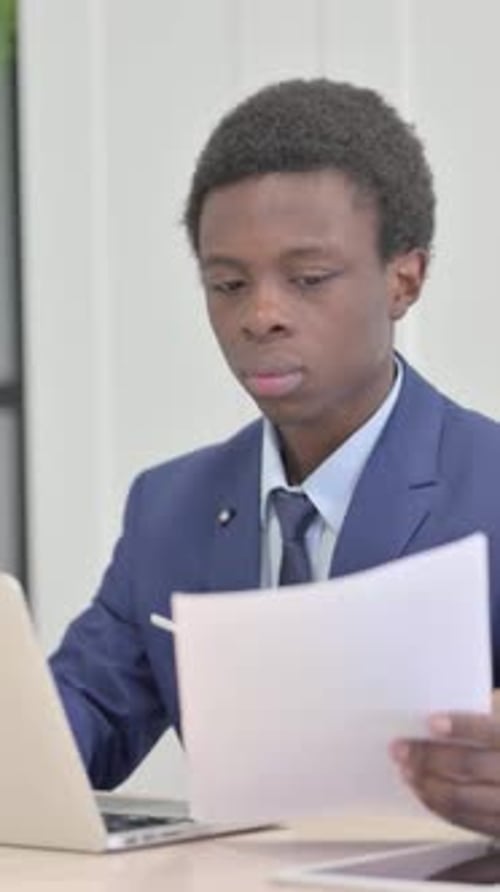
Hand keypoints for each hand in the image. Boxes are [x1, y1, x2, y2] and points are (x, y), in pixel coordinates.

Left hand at [391, 705, 499, 836]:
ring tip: (405, 769)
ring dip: (427, 783)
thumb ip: (485, 714)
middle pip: (471, 766)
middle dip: (430, 756)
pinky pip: (464, 820)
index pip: (492, 732)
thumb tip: (436, 713)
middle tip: (400, 748)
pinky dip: (437, 805)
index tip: (432, 721)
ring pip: (463, 798)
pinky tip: (420, 789)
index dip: (462, 726)